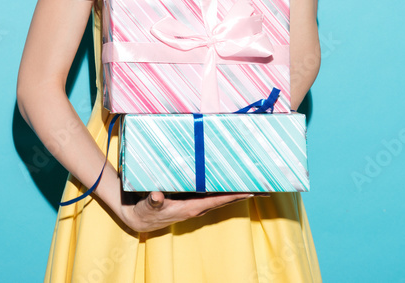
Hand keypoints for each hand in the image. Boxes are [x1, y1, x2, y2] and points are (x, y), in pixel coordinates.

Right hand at [116, 190, 256, 233]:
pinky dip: (223, 190)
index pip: (218, 200)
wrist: (140, 220)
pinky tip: (230, 183)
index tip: (251, 191)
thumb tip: (157, 195)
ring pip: (220, 197)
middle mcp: (197, 207)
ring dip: (237, 192)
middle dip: (244, 194)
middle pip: (226, 199)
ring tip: (254, 185)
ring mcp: (195, 205)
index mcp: (192, 208)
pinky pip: (211, 194)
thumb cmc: (145, 212)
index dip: (235, 195)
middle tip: (264, 187)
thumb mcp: (148, 206)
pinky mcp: (190, 201)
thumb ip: (154, 201)